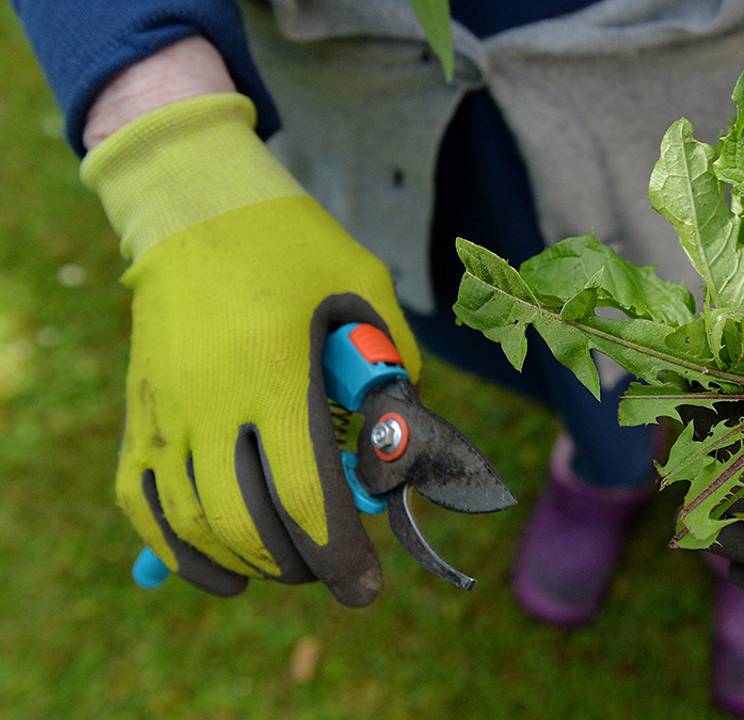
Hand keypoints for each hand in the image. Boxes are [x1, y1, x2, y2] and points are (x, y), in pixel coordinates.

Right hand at [84, 92, 421, 605]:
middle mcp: (206, 400)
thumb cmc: (297, 247)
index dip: (337, 553)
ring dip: (245, 562)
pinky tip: (216, 573)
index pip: (303, 494)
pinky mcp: (137, 409)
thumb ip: (391, 371)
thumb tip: (400, 455)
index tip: (364, 585)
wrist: (198, 205)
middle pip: (246, 523)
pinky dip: (173, 549)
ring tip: (289, 567)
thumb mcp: (366, 291)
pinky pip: (139, 499)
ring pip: (191, 523)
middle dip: (298, 565)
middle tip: (336, 572)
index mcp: (271, 371)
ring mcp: (162, 408)